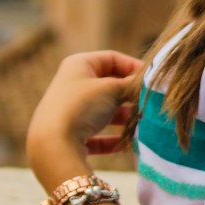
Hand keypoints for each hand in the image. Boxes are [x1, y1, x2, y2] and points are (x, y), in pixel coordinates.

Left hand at [26, 49, 144, 174]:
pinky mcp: (68, 135)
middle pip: (108, 86)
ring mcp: (68, 110)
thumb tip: (147, 84)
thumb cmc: (82, 106)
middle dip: (129, 95)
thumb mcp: (112, 89)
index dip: (134, 67)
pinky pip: (95, 134)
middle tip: (149, 103)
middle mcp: (71, 84)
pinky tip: (125, 145)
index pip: (112, 58)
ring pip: (103, 111)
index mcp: (78, 65)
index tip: (151, 81)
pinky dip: (111, 138)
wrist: (53, 145)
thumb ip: (131, 85)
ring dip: (123, 118)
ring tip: (141, 124)